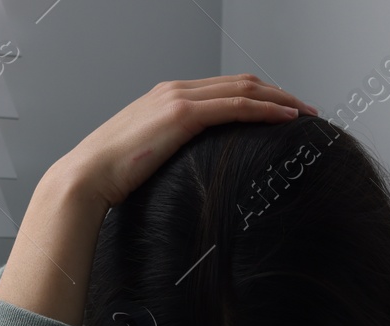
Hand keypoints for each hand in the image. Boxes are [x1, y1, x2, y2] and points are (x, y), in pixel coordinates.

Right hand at [54, 74, 317, 208]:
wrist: (84, 178)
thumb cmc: (107, 179)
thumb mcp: (142, 162)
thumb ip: (165, 157)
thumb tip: (182, 178)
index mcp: (164, 99)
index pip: (222, 89)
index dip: (256, 95)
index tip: (279, 111)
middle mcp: (174, 90)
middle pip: (240, 82)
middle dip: (277, 93)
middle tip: (304, 109)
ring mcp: (178, 99)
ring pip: (244, 88)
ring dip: (280, 98)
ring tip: (304, 113)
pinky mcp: (182, 114)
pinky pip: (236, 106)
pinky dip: (265, 109)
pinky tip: (285, 119)